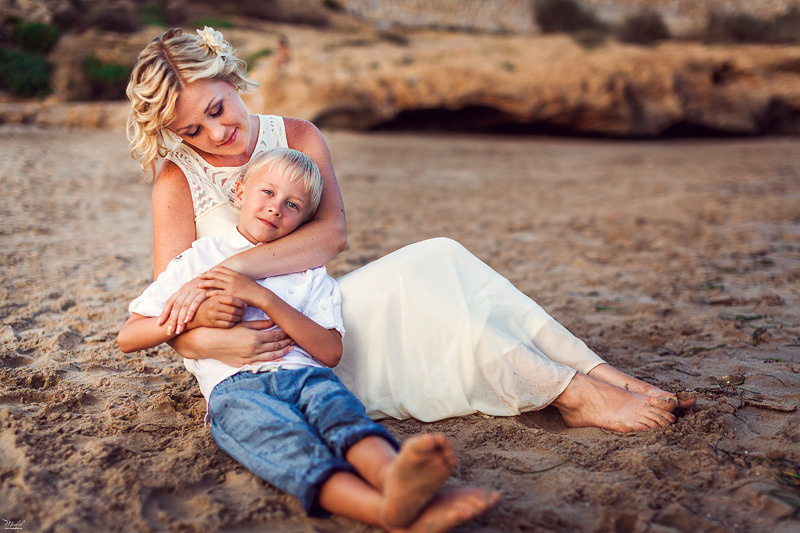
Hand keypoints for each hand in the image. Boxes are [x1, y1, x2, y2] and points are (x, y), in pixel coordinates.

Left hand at [158, 276, 207, 334]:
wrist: (220, 274)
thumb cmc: (208, 286)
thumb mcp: (196, 290)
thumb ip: (188, 298)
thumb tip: (179, 311)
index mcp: (183, 289)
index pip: (170, 301)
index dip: (164, 312)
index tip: (159, 323)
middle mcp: (187, 289)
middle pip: (176, 305)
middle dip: (171, 319)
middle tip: (169, 331)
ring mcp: (195, 289)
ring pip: (184, 305)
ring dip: (180, 318)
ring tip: (178, 330)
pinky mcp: (204, 291)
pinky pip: (196, 302)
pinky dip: (191, 311)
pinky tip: (187, 320)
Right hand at [177, 321, 295, 366]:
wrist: (209, 342)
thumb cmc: (226, 331)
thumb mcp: (243, 324)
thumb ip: (259, 324)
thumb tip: (273, 322)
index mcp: (254, 337)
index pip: (275, 336)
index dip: (285, 335)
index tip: (291, 333)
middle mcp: (254, 348)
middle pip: (276, 346)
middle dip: (287, 343)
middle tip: (295, 340)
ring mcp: (250, 358)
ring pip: (272, 356)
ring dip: (283, 352)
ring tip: (291, 349)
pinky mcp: (245, 364)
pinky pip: (262, 364)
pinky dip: (273, 361)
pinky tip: (280, 359)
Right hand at [186, 295, 245, 329]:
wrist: (196, 314)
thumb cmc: (210, 304)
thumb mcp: (215, 297)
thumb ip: (225, 294)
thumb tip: (241, 293)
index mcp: (216, 297)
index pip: (232, 300)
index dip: (240, 303)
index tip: (245, 305)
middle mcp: (213, 306)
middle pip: (233, 309)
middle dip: (241, 312)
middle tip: (244, 312)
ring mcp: (212, 315)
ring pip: (231, 318)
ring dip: (238, 318)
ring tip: (241, 317)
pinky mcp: (212, 323)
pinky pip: (227, 324)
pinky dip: (233, 323)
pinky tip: (235, 322)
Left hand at [199, 266, 264, 306]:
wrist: (261, 296)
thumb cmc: (254, 290)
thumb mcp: (245, 280)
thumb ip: (238, 278)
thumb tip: (232, 278)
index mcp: (235, 274)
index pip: (221, 269)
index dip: (213, 270)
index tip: (207, 271)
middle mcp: (232, 278)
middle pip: (216, 274)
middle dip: (206, 275)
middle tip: (199, 276)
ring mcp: (231, 286)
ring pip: (214, 282)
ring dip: (206, 283)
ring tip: (199, 285)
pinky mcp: (230, 294)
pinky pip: (218, 292)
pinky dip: (211, 292)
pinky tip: (206, 294)